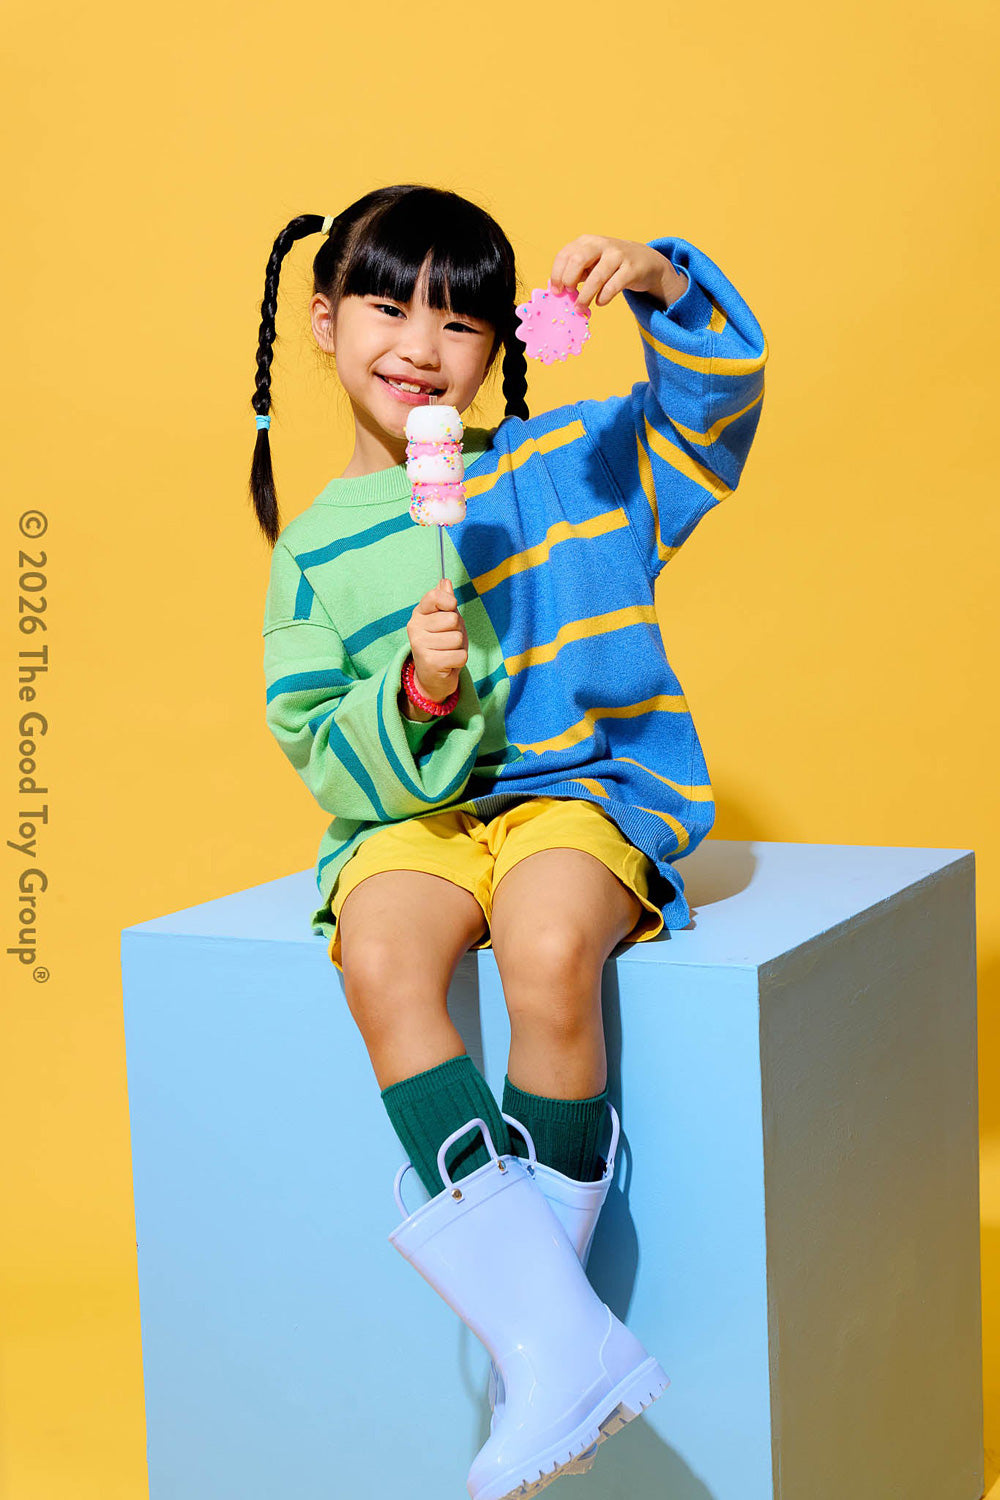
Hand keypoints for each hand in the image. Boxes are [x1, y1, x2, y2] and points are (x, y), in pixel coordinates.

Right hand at [406, 579, 467, 702]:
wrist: (433, 677)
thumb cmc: (442, 645)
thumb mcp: (445, 621)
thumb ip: (445, 601)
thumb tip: (445, 581)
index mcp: (419, 614)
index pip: (434, 596)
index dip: (449, 602)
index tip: (451, 608)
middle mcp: (415, 628)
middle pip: (452, 619)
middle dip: (457, 631)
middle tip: (448, 640)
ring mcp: (420, 646)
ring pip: (457, 638)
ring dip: (458, 647)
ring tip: (448, 652)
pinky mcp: (430, 662)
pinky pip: (460, 655)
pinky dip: (459, 661)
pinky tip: (448, 663)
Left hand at [549, 235, 677, 310]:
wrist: (645, 261)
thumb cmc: (610, 265)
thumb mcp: (592, 263)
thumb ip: (576, 272)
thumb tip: (557, 290)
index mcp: (587, 241)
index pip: (565, 255)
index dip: (557, 274)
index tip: (556, 291)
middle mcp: (601, 244)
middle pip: (577, 260)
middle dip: (569, 280)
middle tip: (568, 295)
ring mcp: (618, 255)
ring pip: (596, 277)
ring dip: (585, 296)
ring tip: (580, 308)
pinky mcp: (631, 269)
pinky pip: (613, 286)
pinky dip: (603, 297)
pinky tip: (600, 302)